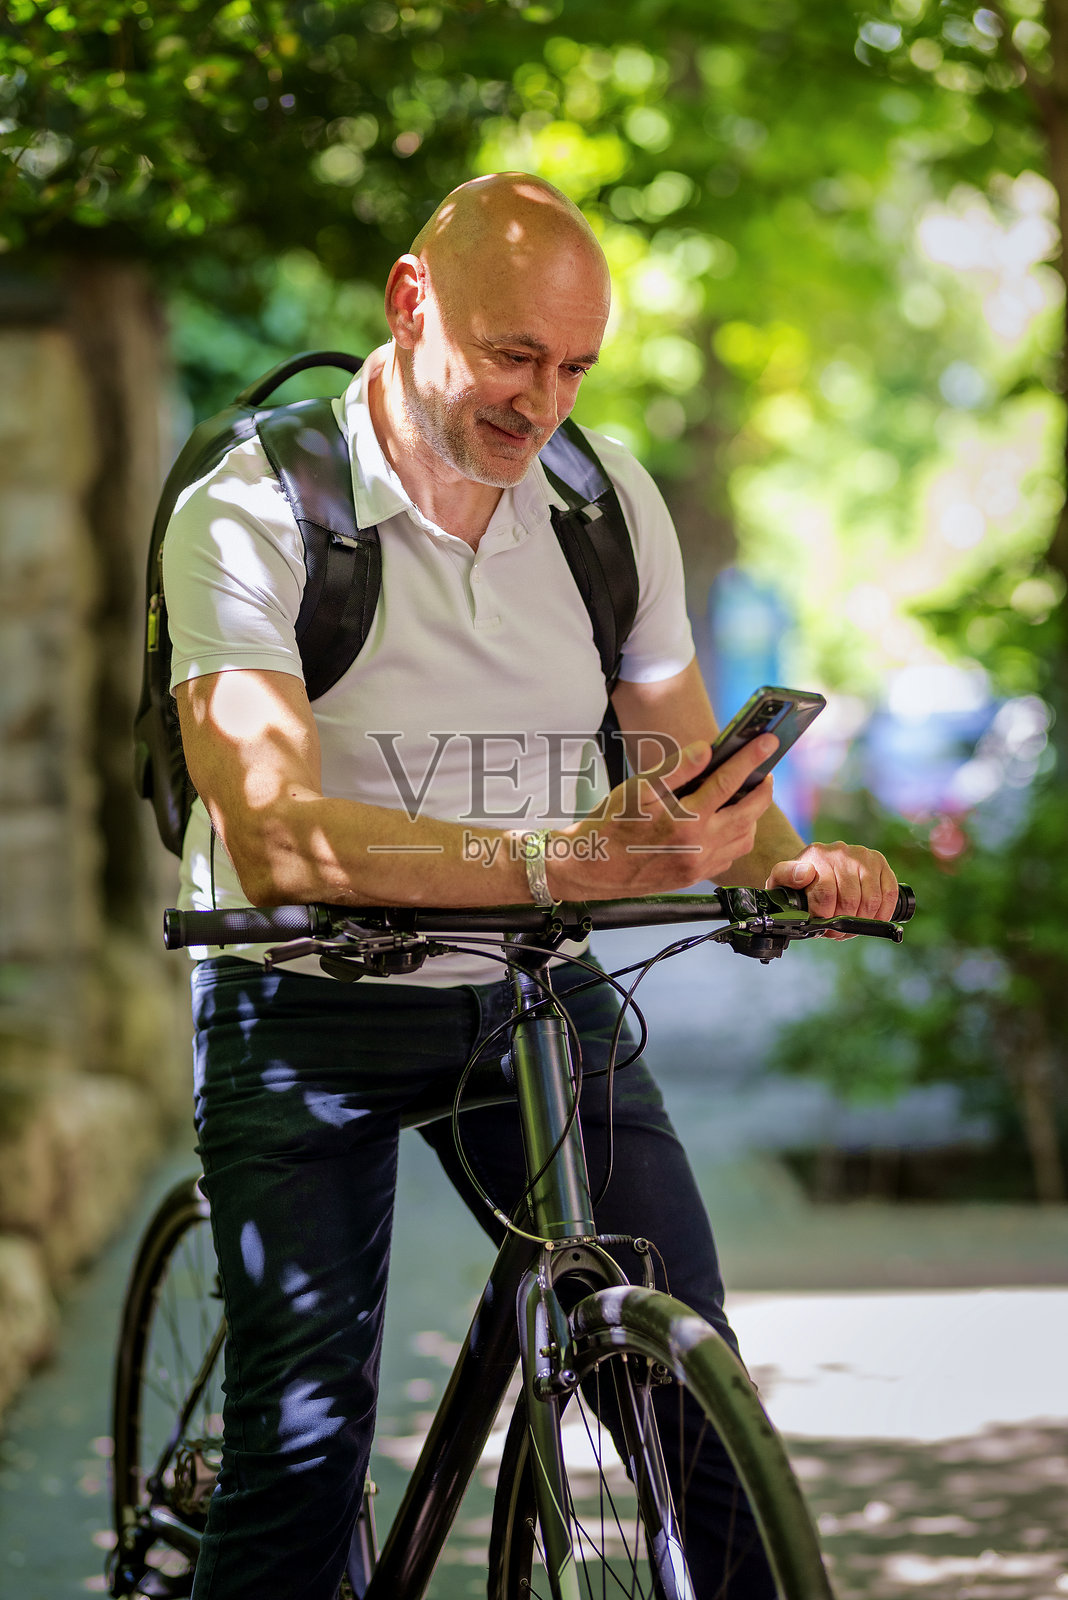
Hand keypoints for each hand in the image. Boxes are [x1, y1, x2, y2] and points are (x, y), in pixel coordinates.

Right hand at [555, 736, 777, 896]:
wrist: (594, 866)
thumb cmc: (612, 824)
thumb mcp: (638, 788)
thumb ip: (676, 768)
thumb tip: (707, 750)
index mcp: (685, 819)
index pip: (729, 782)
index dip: (751, 758)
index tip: (768, 742)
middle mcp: (698, 845)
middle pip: (749, 813)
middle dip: (763, 789)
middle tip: (764, 772)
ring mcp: (700, 864)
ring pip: (744, 837)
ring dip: (752, 815)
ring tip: (746, 797)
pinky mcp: (696, 876)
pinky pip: (730, 856)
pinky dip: (738, 836)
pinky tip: (727, 823)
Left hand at [765, 842, 898, 935]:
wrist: (815, 868)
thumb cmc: (798, 881)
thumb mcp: (780, 879)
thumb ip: (785, 875)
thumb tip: (805, 873)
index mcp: (816, 854)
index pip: (826, 893)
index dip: (824, 917)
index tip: (821, 924)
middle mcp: (841, 851)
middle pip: (850, 899)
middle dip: (843, 922)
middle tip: (837, 931)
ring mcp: (863, 855)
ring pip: (871, 899)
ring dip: (862, 920)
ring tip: (851, 926)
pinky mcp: (879, 862)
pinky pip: (889, 892)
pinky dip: (883, 912)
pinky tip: (872, 919)